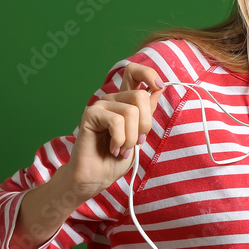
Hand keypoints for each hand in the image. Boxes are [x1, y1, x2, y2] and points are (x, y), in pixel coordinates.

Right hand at [59, 62, 165, 201]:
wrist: (96, 177)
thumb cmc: (117, 158)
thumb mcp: (140, 134)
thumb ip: (147, 112)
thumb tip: (158, 88)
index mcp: (125, 101)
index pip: (134, 72)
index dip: (149, 74)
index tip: (158, 86)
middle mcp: (113, 100)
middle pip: (141, 95)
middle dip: (145, 124)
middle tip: (137, 142)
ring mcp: (101, 106)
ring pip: (131, 111)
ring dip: (131, 137)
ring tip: (123, 150)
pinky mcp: (90, 114)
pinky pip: (116, 121)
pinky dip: (120, 140)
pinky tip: (113, 149)